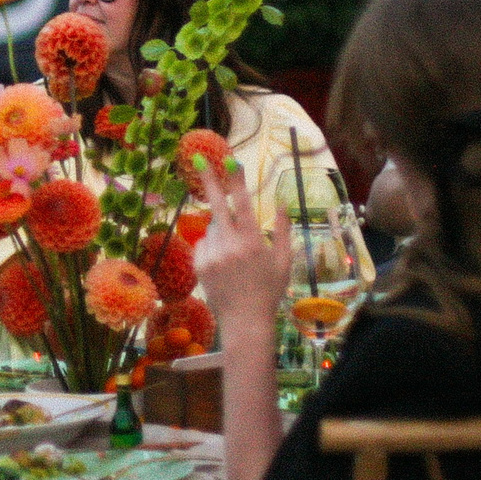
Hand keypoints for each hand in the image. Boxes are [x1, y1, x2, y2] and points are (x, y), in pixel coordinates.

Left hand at [191, 162, 294, 338]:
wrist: (245, 321)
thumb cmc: (269, 291)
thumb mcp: (283, 261)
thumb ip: (283, 231)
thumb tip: (282, 203)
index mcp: (252, 242)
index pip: (243, 203)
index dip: (236, 180)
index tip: (229, 160)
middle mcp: (230, 245)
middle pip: (217, 204)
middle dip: (207, 180)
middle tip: (197, 158)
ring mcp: (212, 255)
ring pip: (212, 229)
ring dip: (221, 232)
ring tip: (235, 258)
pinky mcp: (199, 265)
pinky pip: (204, 244)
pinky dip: (212, 247)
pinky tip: (224, 265)